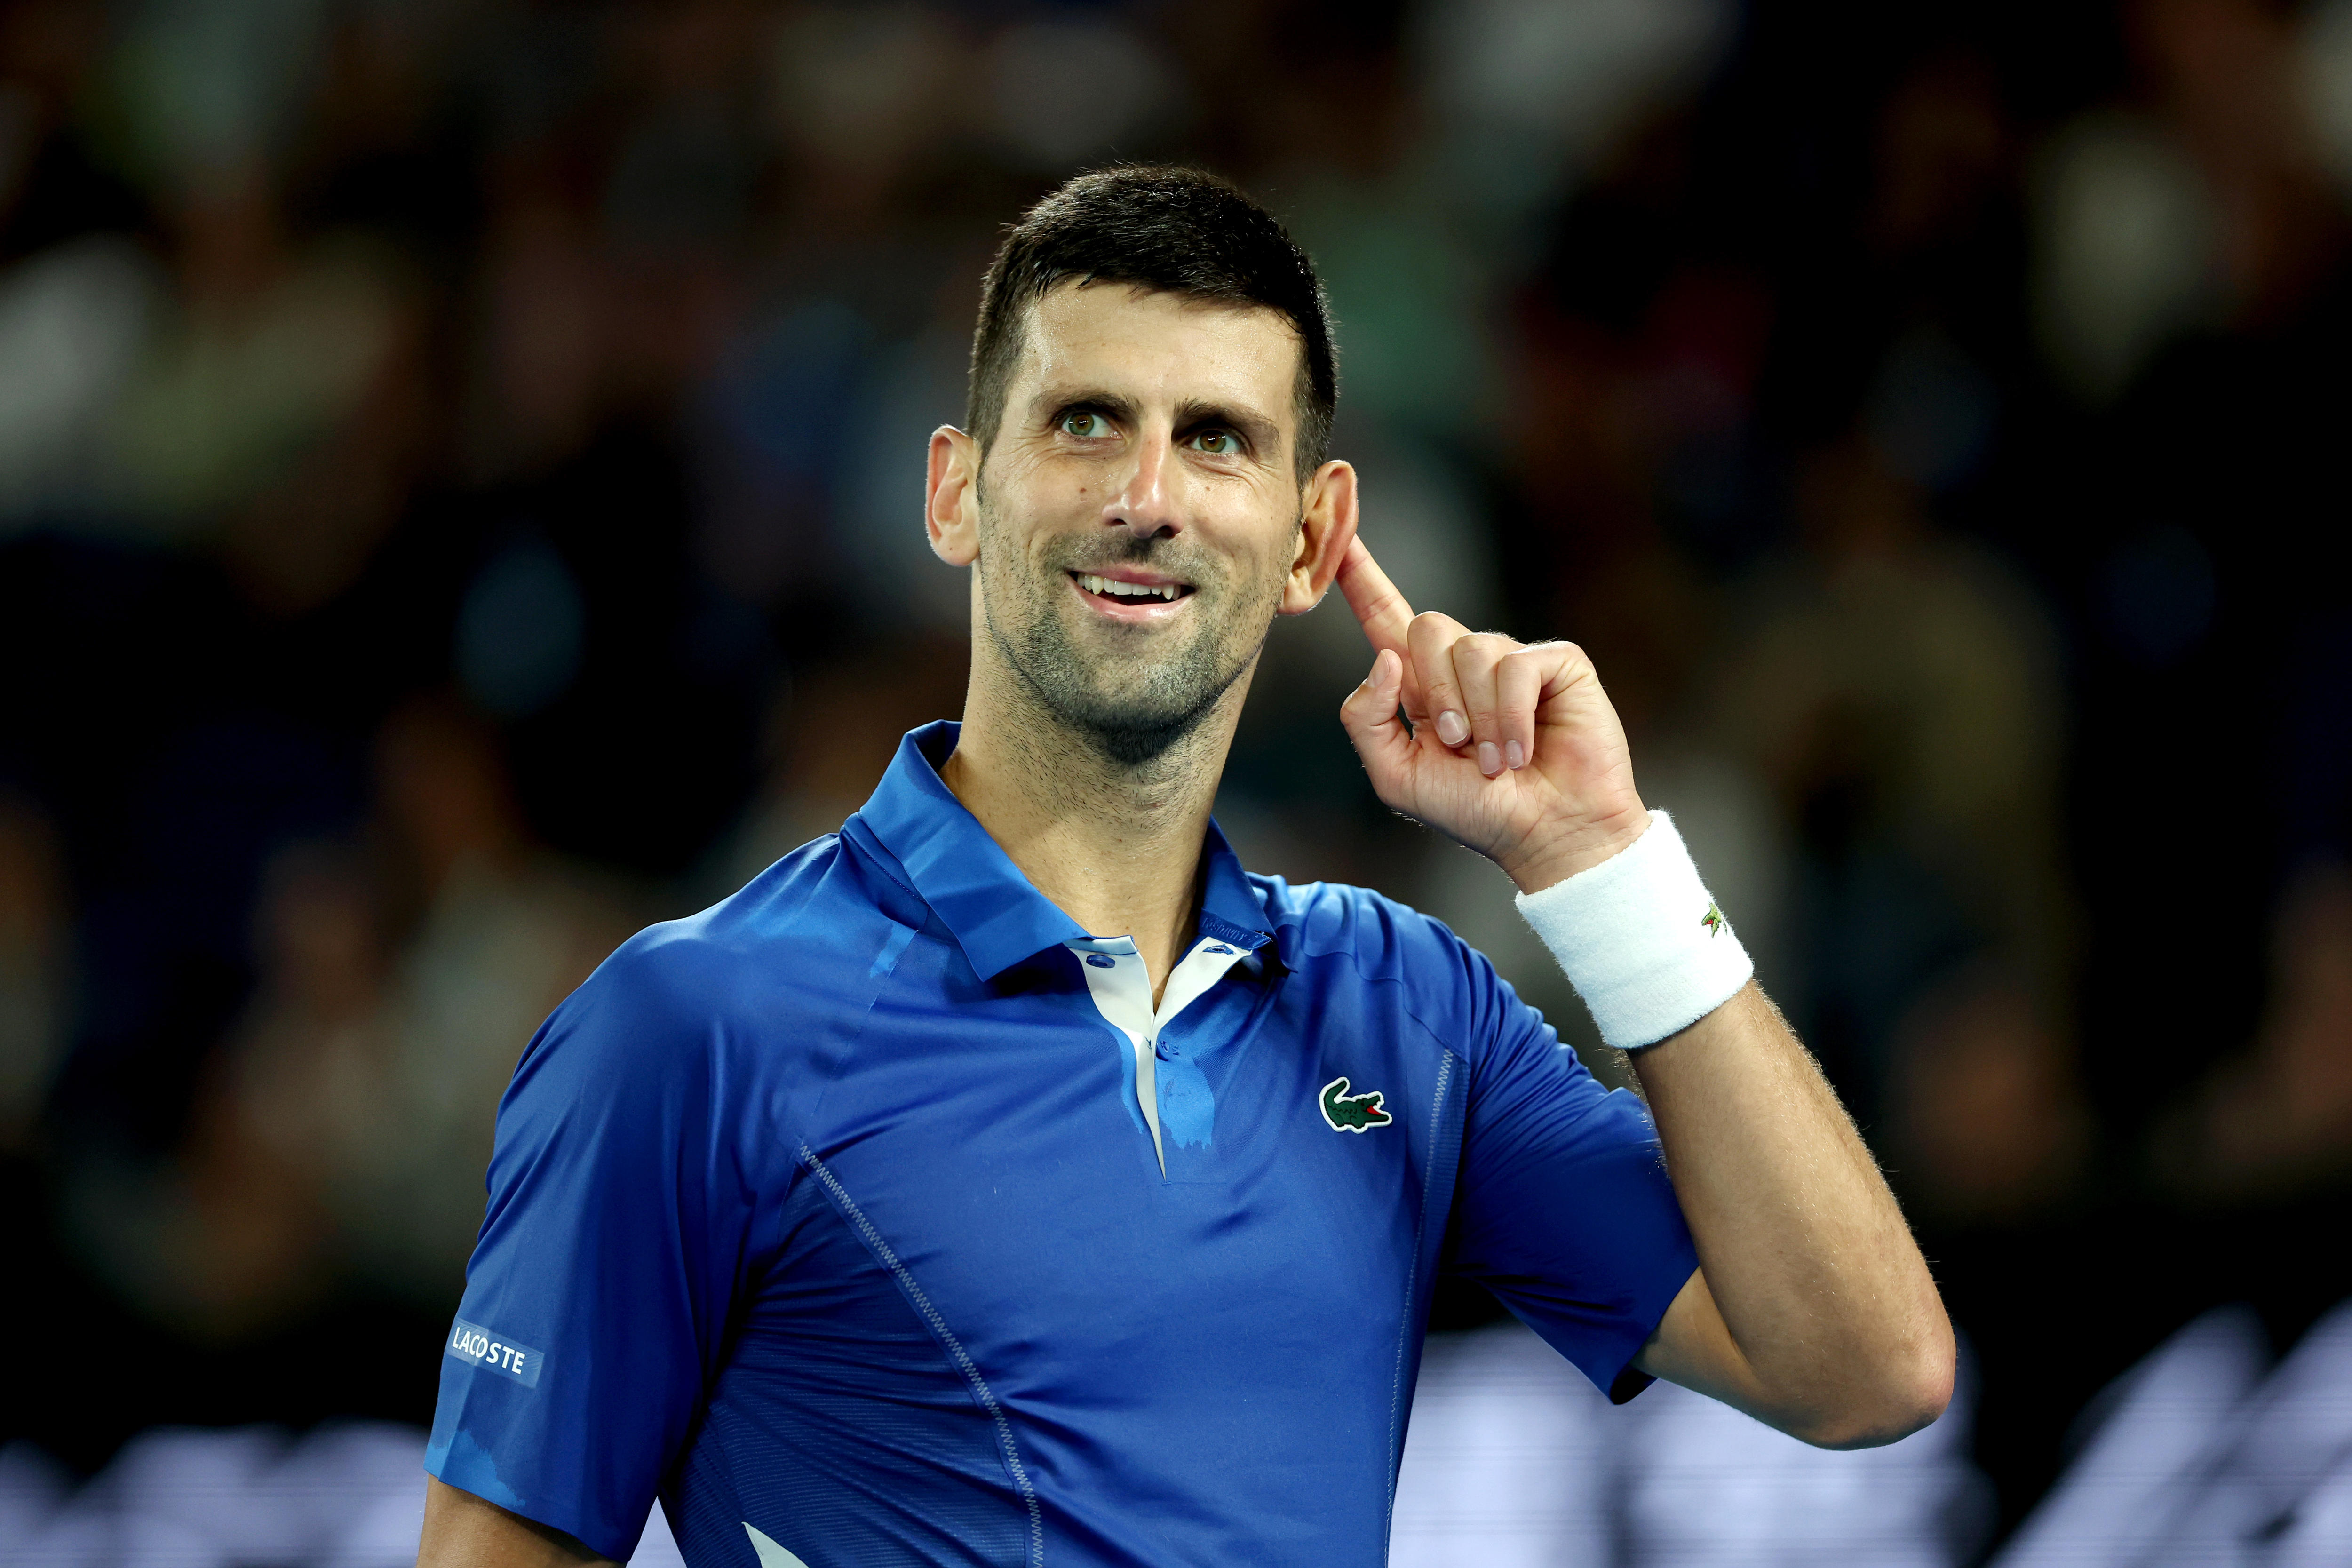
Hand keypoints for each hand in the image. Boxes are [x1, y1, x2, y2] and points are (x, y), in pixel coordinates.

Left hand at [1334, 539, 1648, 893]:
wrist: (1547, 835)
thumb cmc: (1475, 812)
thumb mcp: (1397, 776)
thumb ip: (1368, 720)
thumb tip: (1383, 657)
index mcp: (1422, 685)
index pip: (1385, 617)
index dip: (1360, 577)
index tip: (1338, 535)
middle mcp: (1466, 663)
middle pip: (1425, 626)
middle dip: (1434, 693)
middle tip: (1457, 744)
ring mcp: (1512, 660)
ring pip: (1471, 648)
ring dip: (1479, 717)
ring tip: (1496, 760)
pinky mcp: (1557, 663)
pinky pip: (1517, 665)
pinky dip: (1512, 716)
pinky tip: (1522, 750)